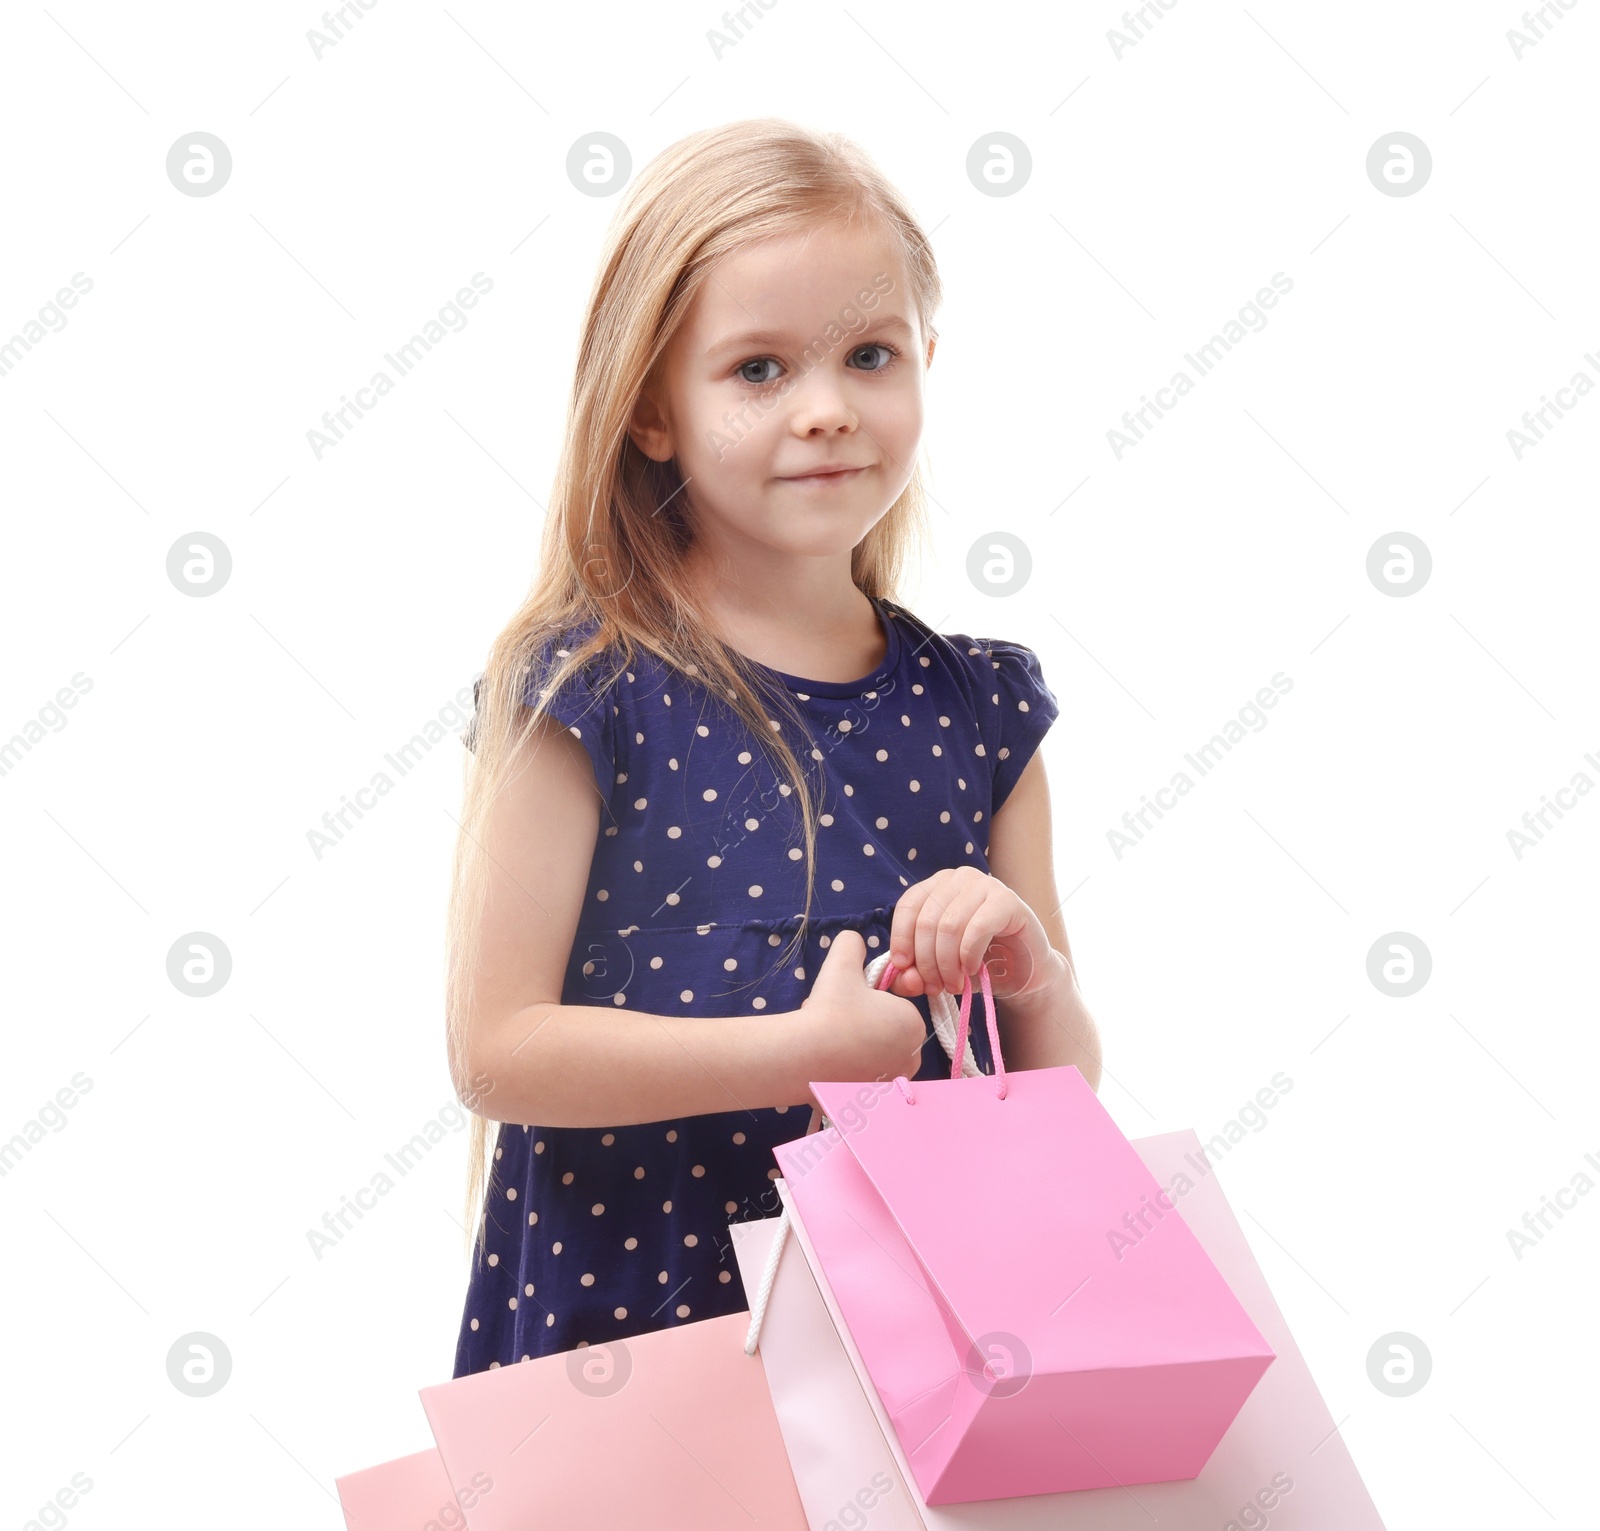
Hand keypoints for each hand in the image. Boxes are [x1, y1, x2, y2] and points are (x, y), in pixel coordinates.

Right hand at [796, 929, 926, 1090]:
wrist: (804, 1057)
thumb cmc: (830, 1009)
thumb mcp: (841, 962)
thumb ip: (852, 943)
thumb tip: (854, 941)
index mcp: (913, 1023)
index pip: (894, 1006)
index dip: (868, 1001)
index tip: (848, 1003)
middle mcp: (912, 1058)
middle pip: (884, 1032)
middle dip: (862, 1025)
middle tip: (836, 1021)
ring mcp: (892, 1084)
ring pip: (873, 1056)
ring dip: (855, 1048)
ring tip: (829, 1041)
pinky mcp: (873, 1103)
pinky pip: (863, 1079)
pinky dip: (848, 1071)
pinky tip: (829, 1064)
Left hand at [886, 867, 1060, 1002]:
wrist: (1023, 973)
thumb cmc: (976, 965)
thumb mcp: (936, 969)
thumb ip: (912, 974)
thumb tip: (903, 975)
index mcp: (936, 886)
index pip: (908, 906)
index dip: (901, 939)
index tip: (903, 969)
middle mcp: (959, 878)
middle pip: (927, 921)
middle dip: (926, 962)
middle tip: (934, 987)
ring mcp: (985, 885)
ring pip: (949, 926)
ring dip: (947, 963)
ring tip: (954, 984)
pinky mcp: (1008, 901)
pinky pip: (977, 928)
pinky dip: (969, 955)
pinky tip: (971, 970)